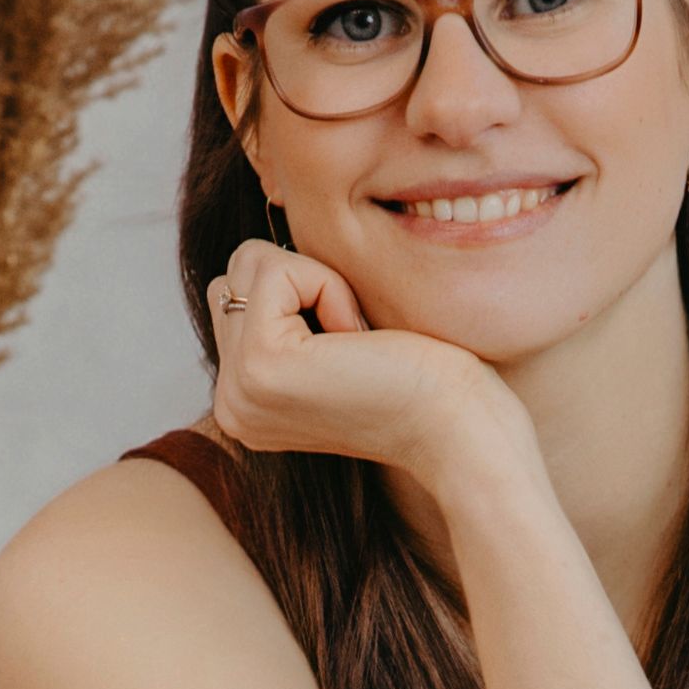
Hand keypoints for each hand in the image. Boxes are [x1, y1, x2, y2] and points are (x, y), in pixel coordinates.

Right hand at [206, 235, 529, 500]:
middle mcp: (230, 404)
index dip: (305, 293)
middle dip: (304, 281)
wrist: (458, 430)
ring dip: (318, 283)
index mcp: (243, 402)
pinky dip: (328, 287)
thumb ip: (284, 315)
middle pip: (236, 274)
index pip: (237, 293)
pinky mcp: (260, 365)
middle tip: (355, 343)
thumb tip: (256, 258)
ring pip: (251, 264)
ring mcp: (238, 390)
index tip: (352, 349)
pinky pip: (276, 272)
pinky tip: (356, 340)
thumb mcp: (331, 346)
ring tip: (355, 342)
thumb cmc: (420, 381)